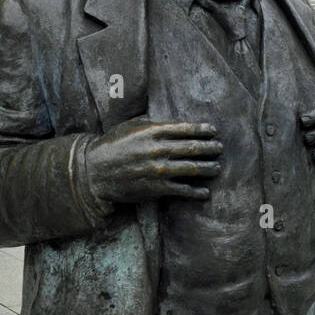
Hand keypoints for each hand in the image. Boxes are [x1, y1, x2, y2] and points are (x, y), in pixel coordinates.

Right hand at [85, 119, 221, 204]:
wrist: (94, 172)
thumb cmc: (112, 146)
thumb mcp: (130, 126)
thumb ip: (152, 123)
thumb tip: (173, 122)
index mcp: (151, 131)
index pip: (185, 128)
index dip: (202, 129)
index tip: (213, 130)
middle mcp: (157, 149)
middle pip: (192, 148)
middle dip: (210, 148)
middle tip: (220, 148)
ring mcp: (157, 169)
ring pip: (192, 168)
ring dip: (208, 168)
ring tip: (217, 168)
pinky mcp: (155, 188)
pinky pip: (182, 190)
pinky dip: (196, 192)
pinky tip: (205, 192)